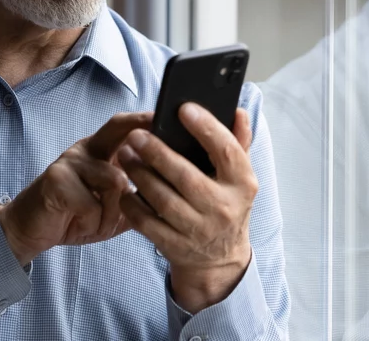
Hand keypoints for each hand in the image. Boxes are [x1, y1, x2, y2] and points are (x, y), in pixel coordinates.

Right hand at [0, 111, 151, 264]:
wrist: (31, 229)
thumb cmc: (76, 215)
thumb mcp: (113, 208)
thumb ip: (137, 197)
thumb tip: (171, 192)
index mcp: (101, 150)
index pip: (125, 126)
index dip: (145, 119)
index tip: (166, 115)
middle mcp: (86, 149)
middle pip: (117, 128)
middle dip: (141, 130)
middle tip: (160, 148)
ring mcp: (70, 161)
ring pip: (115, 183)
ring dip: (111, 214)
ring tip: (98, 222)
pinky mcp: (56, 179)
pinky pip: (92, 205)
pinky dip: (93, 223)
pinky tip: (80, 224)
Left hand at [118, 104, 257, 312]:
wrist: (219, 260)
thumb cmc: (227, 205)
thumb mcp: (239, 177)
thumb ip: (238, 142)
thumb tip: (238, 111)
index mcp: (242, 184)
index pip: (226, 151)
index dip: (206, 128)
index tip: (184, 109)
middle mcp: (223, 208)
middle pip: (185, 176)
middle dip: (157, 152)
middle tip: (136, 135)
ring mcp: (198, 230)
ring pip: (162, 198)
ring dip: (139, 174)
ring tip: (125, 154)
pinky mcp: (175, 246)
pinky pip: (146, 222)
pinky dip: (132, 203)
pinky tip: (125, 187)